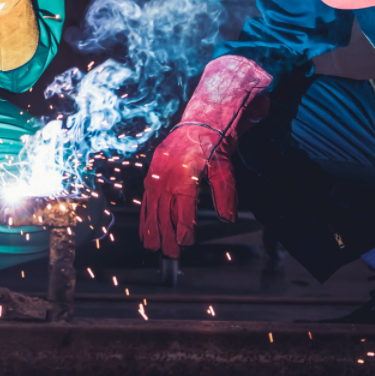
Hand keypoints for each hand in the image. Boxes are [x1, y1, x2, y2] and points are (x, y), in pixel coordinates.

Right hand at [141, 55, 271, 257]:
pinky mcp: (153, 171)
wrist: (201, 122)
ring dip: (152, 227)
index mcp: (185, 172)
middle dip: (166, 233)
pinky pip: (147, 197)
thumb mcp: (225, 170)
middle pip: (163, 209)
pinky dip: (145, 214)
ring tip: (153, 246)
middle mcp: (167, 173)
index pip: (182, 205)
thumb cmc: (215, 146)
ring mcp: (157, 172)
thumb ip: (226, 195)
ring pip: (152, 205)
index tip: (186, 241)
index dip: (183, 225)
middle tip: (171, 253)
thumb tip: (229, 218)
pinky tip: (146, 227)